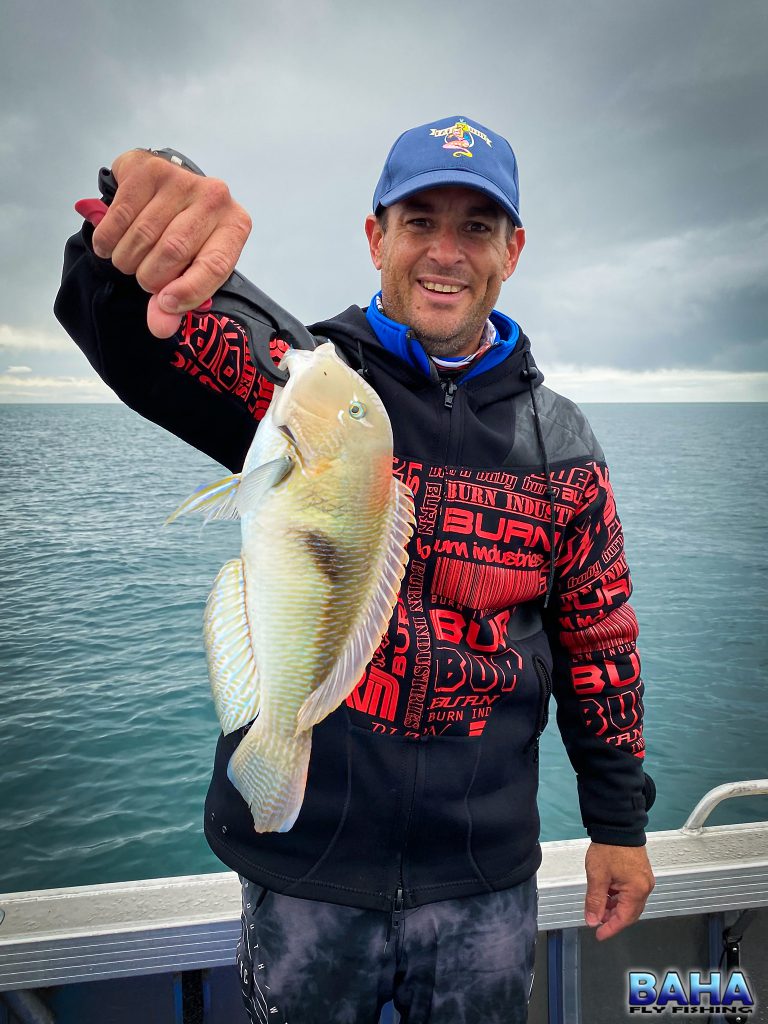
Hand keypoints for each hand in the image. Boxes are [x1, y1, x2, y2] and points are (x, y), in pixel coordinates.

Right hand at [90, 149, 251, 337]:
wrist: (166, 191)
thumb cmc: (186, 235)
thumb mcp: (191, 271)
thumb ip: (178, 303)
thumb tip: (159, 327)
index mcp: (235, 226)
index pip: (216, 265)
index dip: (188, 291)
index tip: (164, 305)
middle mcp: (214, 197)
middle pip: (173, 251)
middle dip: (150, 277)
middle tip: (145, 279)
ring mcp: (180, 179)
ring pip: (142, 235)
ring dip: (126, 260)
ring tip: (129, 260)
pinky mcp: (146, 168)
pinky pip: (118, 216)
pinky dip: (107, 240)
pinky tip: (110, 244)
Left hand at [584, 842, 654, 940]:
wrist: (618, 826)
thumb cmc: (608, 849)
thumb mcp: (597, 876)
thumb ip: (595, 901)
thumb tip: (592, 920)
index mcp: (637, 890)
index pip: (624, 918)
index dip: (611, 928)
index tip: (598, 934)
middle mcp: (645, 887)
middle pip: (629, 912)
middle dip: (613, 918)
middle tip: (596, 920)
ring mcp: (644, 880)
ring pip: (629, 902)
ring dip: (614, 907)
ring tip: (598, 905)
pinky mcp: (640, 873)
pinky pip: (631, 892)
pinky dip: (618, 897)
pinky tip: (606, 894)